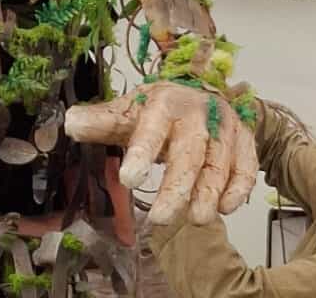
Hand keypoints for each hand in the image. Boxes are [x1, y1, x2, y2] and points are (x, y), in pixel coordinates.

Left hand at [64, 82, 257, 225]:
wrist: (206, 95)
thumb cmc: (162, 110)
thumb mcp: (132, 111)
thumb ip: (104, 121)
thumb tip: (69, 123)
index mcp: (164, 102)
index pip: (152, 128)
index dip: (142, 152)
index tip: (129, 179)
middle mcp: (197, 113)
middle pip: (188, 152)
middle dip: (176, 186)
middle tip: (161, 217)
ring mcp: (224, 128)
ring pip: (218, 163)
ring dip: (208, 193)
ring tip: (196, 219)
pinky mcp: (245, 143)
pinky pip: (246, 167)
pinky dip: (238, 188)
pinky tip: (224, 208)